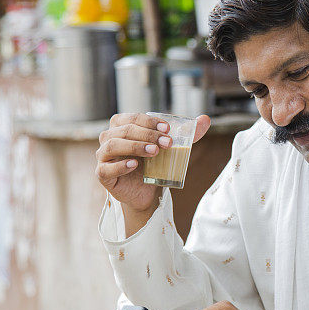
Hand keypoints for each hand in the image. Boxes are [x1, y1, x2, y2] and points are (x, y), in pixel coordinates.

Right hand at [96, 112, 210, 217]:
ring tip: (154, 152)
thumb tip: (206, 119)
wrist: (147, 192)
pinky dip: (121, 165)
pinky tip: (135, 165)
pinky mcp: (102, 174)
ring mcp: (103, 156)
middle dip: (147, 134)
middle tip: (167, 143)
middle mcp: (109, 138)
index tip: (168, 129)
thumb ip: (188, 134)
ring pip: (113, 145)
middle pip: (124, 130)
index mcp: (122, 126)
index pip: (132, 117)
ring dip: (135, 146)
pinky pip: (105, 168)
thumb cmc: (155, 164)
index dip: (149, 121)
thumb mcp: (172, 148)